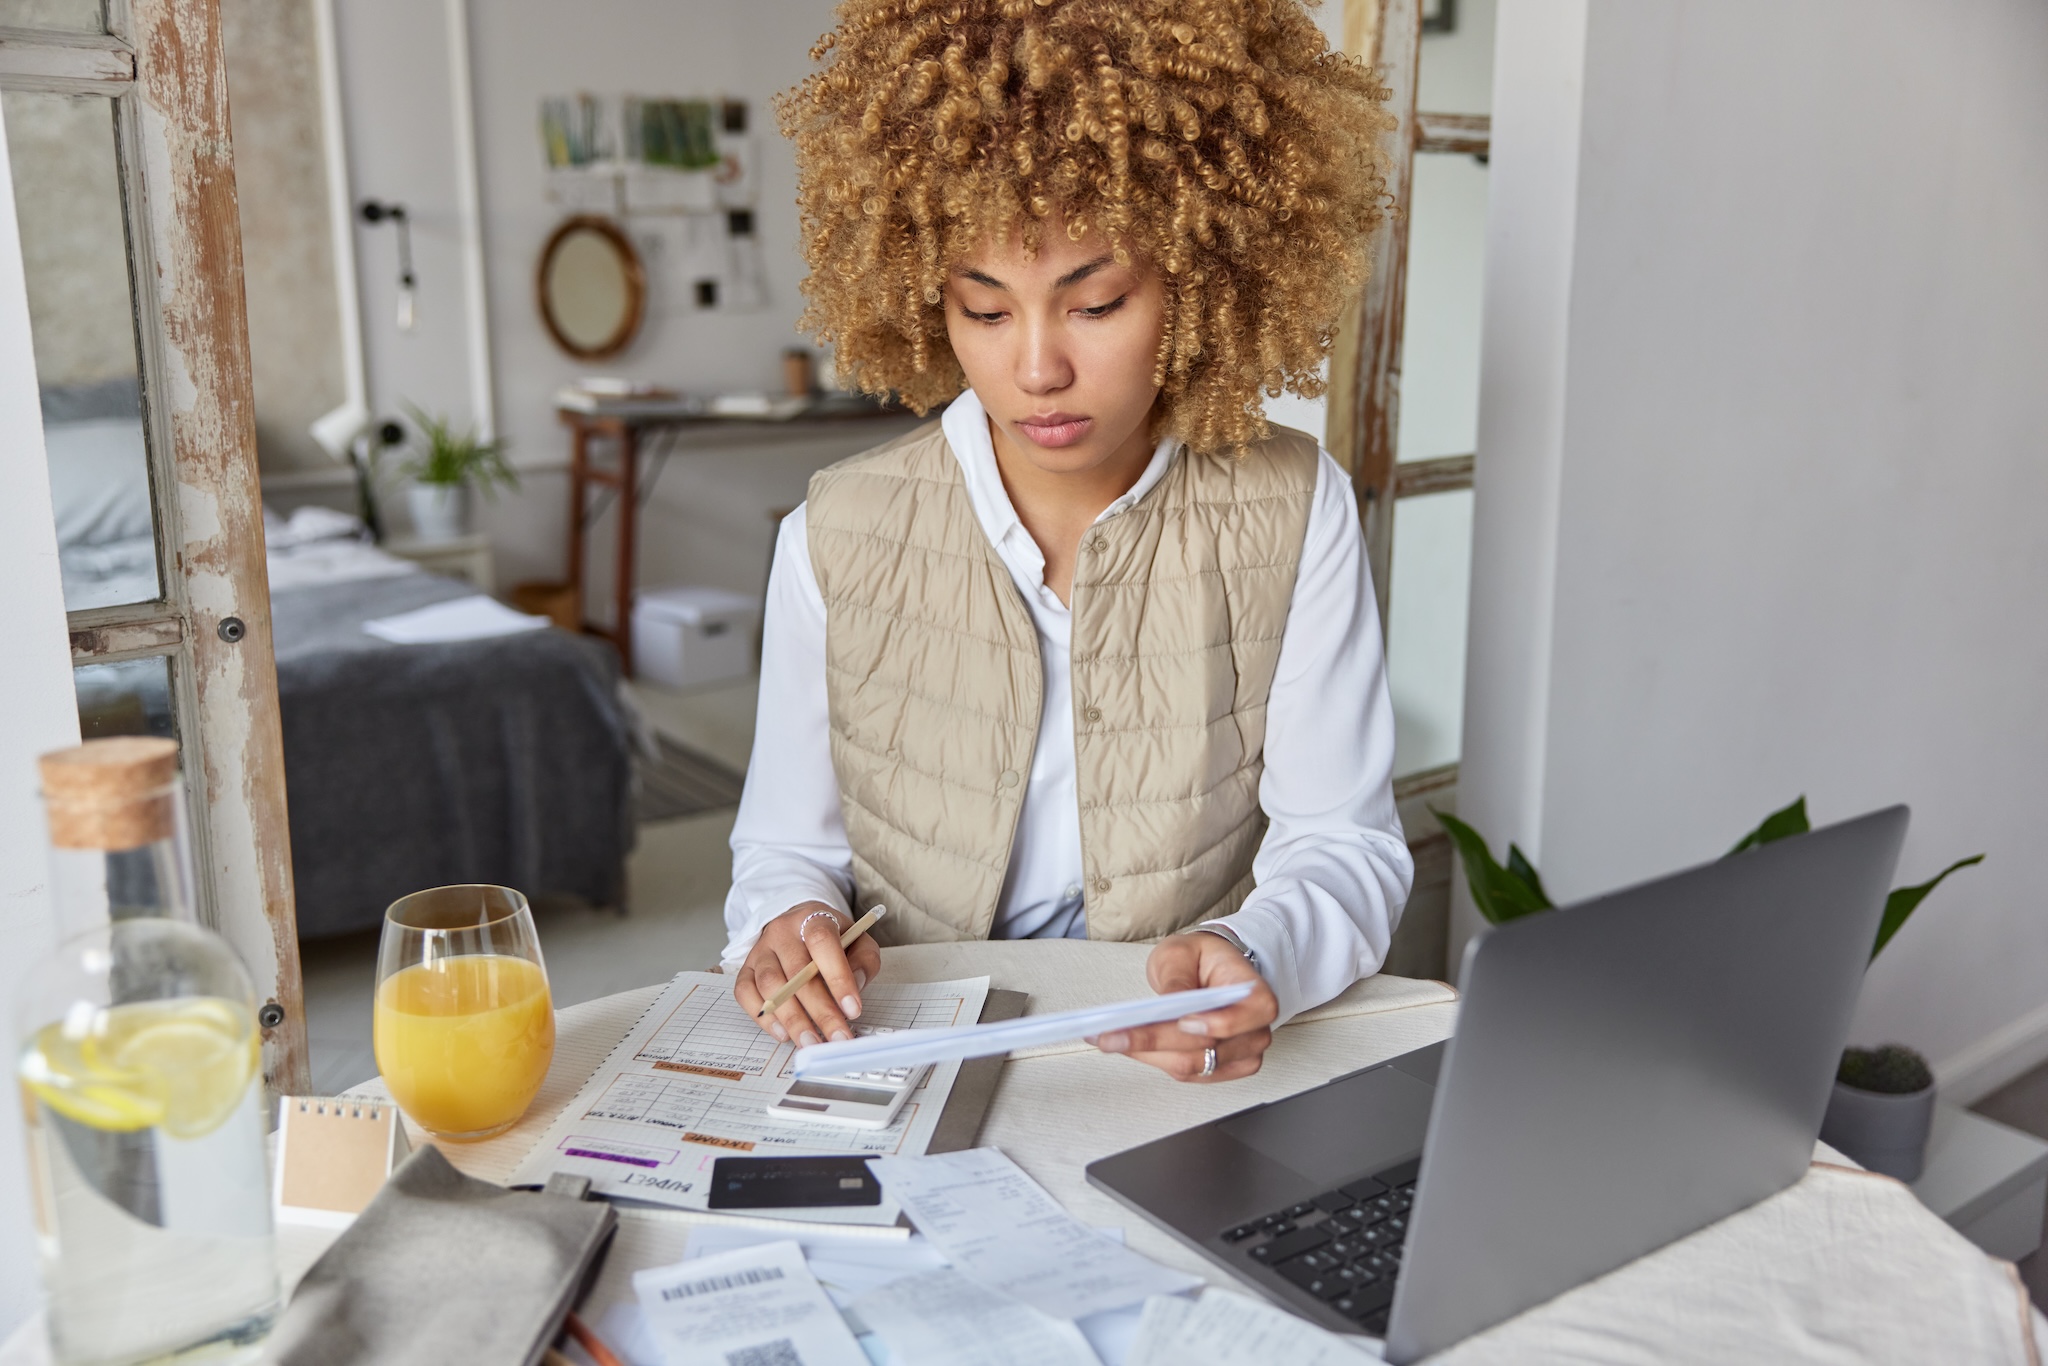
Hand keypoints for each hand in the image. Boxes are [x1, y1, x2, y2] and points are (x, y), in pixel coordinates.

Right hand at [733, 902, 881, 1047]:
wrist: (797, 925)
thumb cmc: (831, 938)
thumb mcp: (858, 940)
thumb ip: (864, 960)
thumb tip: (855, 986)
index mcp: (813, 918)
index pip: (822, 942)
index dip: (838, 977)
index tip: (853, 1009)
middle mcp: (782, 932)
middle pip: (797, 971)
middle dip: (820, 1011)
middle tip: (837, 1038)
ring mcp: (760, 950)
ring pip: (770, 985)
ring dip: (792, 1019)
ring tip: (811, 1042)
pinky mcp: (745, 969)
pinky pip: (746, 994)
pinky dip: (764, 1018)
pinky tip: (783, 1034)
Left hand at [1091, 932, 1277, 1081]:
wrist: (1210, 971)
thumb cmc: (1202, 959)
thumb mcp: (1183, 953)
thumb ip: (1179, 979)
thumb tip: (1171, 1003)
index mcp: (1256, 996)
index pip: (1239, 1019)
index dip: (1213, 1025)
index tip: (1181, 1021)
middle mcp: (1255, 1030)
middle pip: (1206, 1049)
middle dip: (1155, 1042)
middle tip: (1112, 1034)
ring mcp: (1241, 1055)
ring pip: (1192, 1066)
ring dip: (1149, 1054)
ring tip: (1110, 1039)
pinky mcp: (1222, 1069)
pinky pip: (1187, 1074)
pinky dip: (1156, 1060)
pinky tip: (1130, 1046)